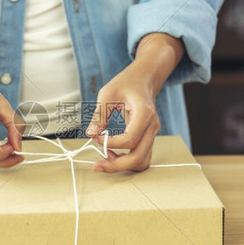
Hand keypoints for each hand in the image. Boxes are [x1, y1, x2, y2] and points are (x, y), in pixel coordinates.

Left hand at [86, 33, 183, 171]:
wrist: (143, 79)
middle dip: (116, 165)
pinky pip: (142, 157)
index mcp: (144, 114)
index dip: (109, 143)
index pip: (129, 140)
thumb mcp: (107, 94)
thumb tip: (90, 134)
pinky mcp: (148, 138)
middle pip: (138, 157)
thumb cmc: (126, 83)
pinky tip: (113, 154)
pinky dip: (128, 161)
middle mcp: (152, 127)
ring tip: (105, 158)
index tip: (96, 136)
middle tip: (97, 164)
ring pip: (142, 162)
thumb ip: (99, 116)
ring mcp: (153, 134)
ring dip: (123, 165)